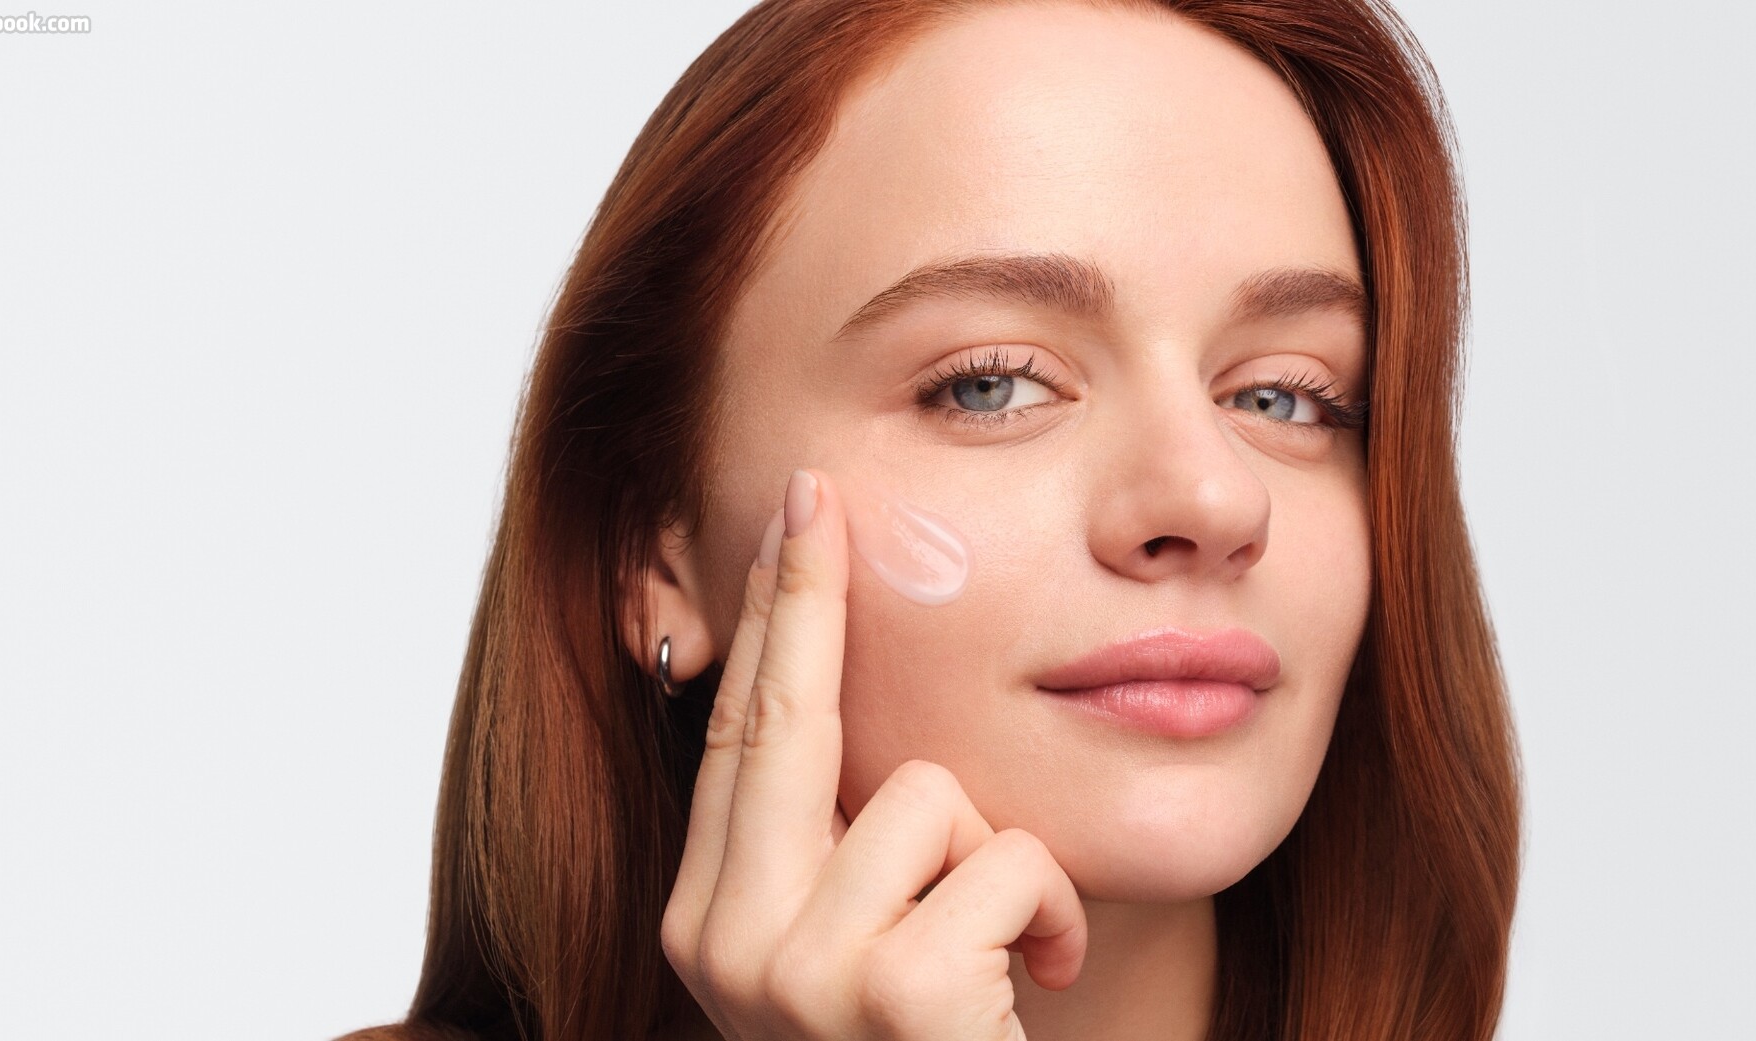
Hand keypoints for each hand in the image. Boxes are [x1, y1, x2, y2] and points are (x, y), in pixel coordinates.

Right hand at [660, 468, 1087, 1040]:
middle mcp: (725, 944)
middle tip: (820, 491)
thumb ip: (826, 851)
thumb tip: (825, 706)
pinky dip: (1045, 916)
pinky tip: (1031, 990)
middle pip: (784, 716)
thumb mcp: (852, 963)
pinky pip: (1002, 860)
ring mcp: (794, 971)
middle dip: (808, 595)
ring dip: (1001, 865)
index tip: (791, 519)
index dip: (768, 621)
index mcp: (709, 925)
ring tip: (1006, 959)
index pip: (736, 739)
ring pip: (925, 792)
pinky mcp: (888, 991)